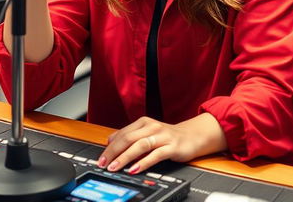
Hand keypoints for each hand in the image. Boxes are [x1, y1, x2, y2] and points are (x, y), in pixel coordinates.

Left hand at [97, 114, 226, 174]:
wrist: (192, 136)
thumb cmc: (168, 136)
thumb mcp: (147, 132)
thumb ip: (130, 135)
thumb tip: (110, 140)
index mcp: (144, 122)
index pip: (122, 133)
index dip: (110, 146)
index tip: (100, 158)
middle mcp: (152, 127)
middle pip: (128, 138)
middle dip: (114, 152)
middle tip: (104, 163)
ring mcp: (162, 136)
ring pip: (140, 145)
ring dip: (125, 157)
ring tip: (115, 167)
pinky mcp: (172, 146)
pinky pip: (155, 154)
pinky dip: (143, 162)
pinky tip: (134, 169)